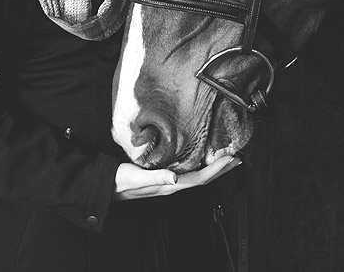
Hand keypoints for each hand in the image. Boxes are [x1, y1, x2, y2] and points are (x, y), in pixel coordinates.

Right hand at [112, 154, 240, 200]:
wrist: (106, 186)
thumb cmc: (120, 181)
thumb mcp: (137, 177)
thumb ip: (156, 177)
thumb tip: (176, 178)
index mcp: (169, 186)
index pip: (200, 178)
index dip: (217, 169)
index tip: (232, 159)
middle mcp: (172, 185)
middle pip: (204, 179)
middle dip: (221, 170)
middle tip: (237, 158)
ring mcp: (169, 182)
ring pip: (198, 176)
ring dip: (213, 168)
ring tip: (226, 158)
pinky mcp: (163, 176)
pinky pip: (188, 172)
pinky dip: (200, 165)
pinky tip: (202, 158)